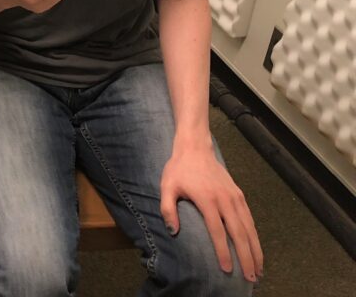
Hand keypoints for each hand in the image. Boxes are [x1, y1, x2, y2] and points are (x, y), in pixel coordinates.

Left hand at [161, 144, 262, 282]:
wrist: (195, 148)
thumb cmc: (179, 169)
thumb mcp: (167, 186)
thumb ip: (168, 209)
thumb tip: (173, 232)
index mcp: (207, 199)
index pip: (217, 231)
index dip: (223, 251)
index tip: (227, 270)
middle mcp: (225, 200)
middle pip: (239, 233)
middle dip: (246, 257)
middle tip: (250, 278)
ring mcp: (234, 197)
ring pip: (249, 228)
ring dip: (255, 250)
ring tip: (258, 270)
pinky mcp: (239, 195)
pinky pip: (250, 219)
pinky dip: (255, 236)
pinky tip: (257, 249)